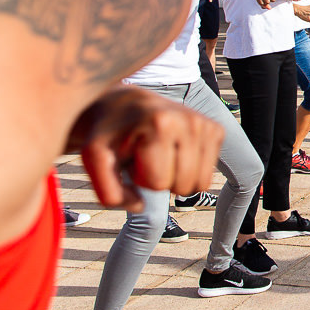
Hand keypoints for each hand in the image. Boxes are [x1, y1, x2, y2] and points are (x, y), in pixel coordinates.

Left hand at [67, 86, 220, 210]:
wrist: (125, 104)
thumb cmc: (108, 133)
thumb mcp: (94, 159)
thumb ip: (107, 191)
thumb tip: (141, 205)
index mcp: (161, 124)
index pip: (158, 184)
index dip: (139, 178)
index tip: (131, 156)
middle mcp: (189, 121)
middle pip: (183, 186)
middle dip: (160, 179)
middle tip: (145, 155)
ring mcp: (205, 124)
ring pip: (199, 184)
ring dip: (176, 177)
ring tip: (159, 153)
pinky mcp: (215, 130)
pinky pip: (208, 176)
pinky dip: (190, 171)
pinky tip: (173, 151)